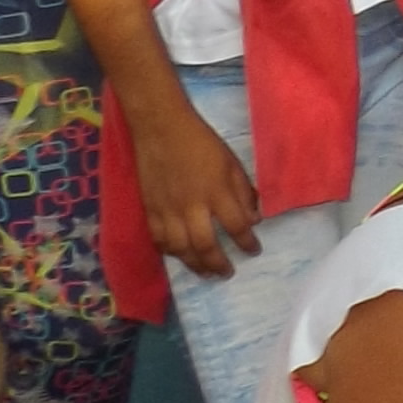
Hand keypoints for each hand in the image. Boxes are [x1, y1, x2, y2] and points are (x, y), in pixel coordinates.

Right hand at [130, 102, 263, 278]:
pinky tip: (179, 256)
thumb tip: (253, 219)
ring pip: (180, 248)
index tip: (254, 251)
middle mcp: (192, 206)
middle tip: (228, 273)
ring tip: (206, 273)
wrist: (161, 129)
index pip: (236, 226)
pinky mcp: (148, 209)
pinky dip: (170, 252)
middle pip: (205, 245)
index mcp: (216, 192)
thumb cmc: (202, 143)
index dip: (247, 243)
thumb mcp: (232, 163)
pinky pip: (158, 239)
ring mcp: (167, 210)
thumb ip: (244, 192)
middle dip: (218, 263)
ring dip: (194, 265)